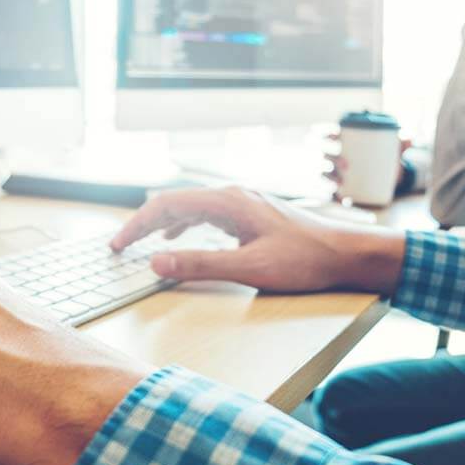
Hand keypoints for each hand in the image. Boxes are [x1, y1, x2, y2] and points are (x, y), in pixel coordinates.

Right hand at [110, 187, 404, 293]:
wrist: (347, 254)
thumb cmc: (305, 260)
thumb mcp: (250, 268)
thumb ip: (201, 265)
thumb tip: (156, 263)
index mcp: (227, 202)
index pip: (166, 204)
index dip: (136, 224)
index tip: (116, 244)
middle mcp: (232, 195)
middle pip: (174, 201)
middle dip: (143, 223)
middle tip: (119, 246)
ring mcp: (242, 203)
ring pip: (189, 206)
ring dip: (161, 223)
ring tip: (140, 242)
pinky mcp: (250, 214)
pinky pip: (205, 213)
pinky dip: (183, 224)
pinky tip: (178, 237)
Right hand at [324, 135, 411, 197]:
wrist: (385, 177)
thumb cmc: (385, 157)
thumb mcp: (392, 150)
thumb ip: (400, 143)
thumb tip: (410, 139)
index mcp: (343, 142)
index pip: (330, 134)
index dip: (327, 134)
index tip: (335, 137)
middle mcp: (335, 156)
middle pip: (326, 154)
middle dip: (331, 158)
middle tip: (346, 165)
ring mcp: (335, 172)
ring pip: (325, 172)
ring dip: (329, 177)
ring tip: (340, 183)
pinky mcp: (338, 186)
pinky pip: (330, 190)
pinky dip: (333, 194)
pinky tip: (339, 198)